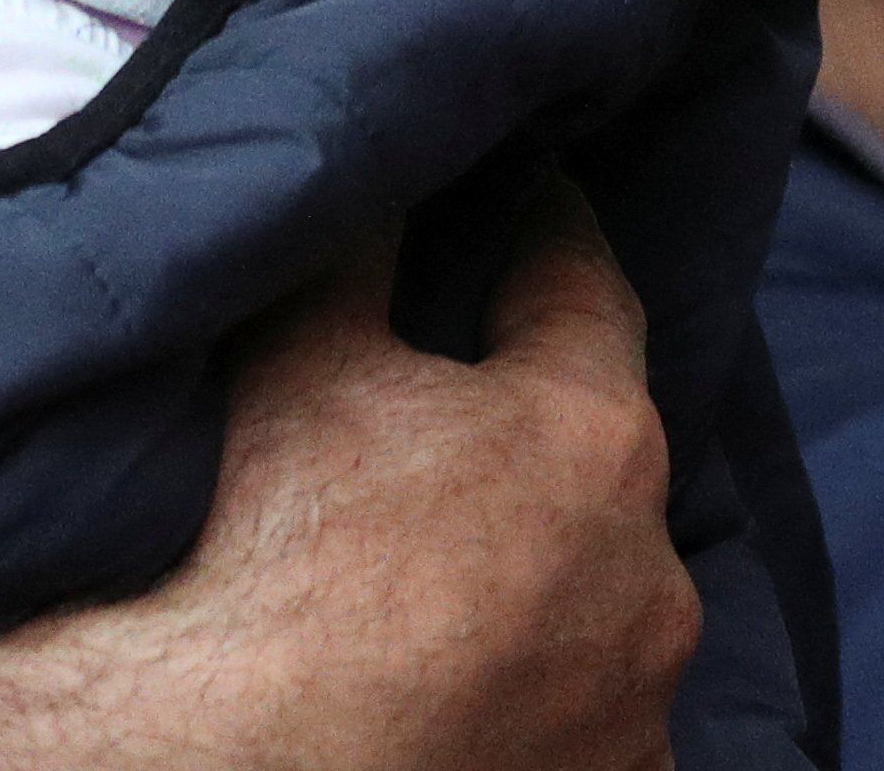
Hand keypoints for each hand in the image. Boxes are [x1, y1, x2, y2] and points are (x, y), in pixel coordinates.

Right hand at [94, 179, 699, 770]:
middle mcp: (649, 578)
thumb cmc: (269, 547)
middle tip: (458, 405)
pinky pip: (589, 712)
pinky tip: (466, 670)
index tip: (524, 199)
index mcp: (591, 437)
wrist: (233, 759)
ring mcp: (636, 706)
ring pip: (606, 597)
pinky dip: (543, 681)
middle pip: (603, 458)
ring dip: (552, 565)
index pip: (585, 286)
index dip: (546, 229)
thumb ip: (362, 245)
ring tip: (453, 558)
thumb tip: (387, 171)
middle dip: (540, 423)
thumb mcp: (299, 352)